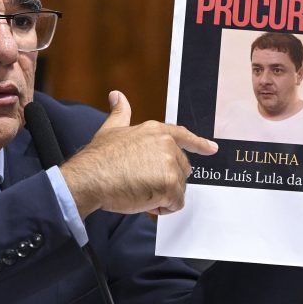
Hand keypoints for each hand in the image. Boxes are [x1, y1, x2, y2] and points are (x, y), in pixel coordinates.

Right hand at [60, 90, 217, 218]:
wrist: (90, 177)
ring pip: (178, 188)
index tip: (212, 149)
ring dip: (162, 196)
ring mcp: (170, 164)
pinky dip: (162, 208)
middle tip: (141, 184)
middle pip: (182, 169)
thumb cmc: (98, 158)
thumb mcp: (111, 129)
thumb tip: (116, 95)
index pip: (184, 135)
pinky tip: (144, 202)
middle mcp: (167, 144)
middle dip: (166, 180)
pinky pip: (175, 204)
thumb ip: (120, 113)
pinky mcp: (170, 184)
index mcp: (156, 130)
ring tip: (138, 192)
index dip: (199, 144)